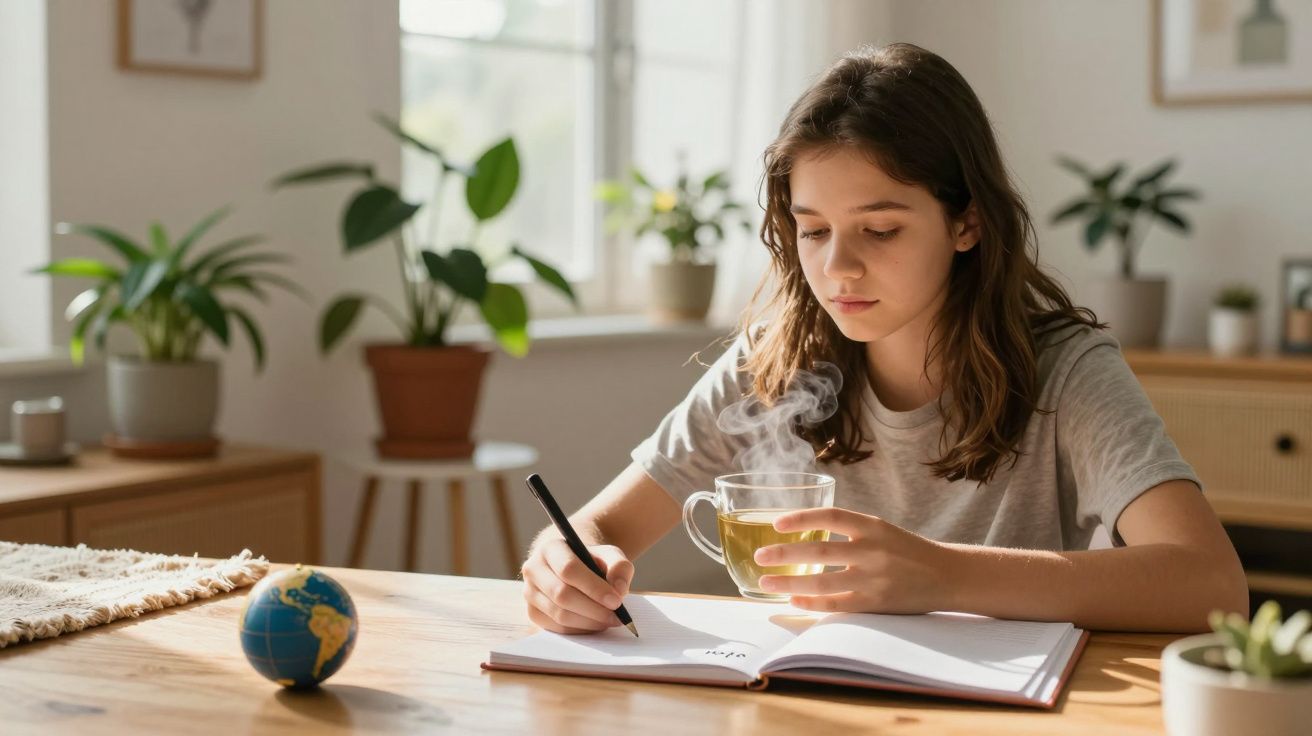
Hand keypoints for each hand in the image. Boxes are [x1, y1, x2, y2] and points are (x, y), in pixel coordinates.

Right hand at [521, 539, 634, 633]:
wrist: (570, 566)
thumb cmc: (591, 560)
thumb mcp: (609, 554)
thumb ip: (619, 566)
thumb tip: (619, 590)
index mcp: (551, 548)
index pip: (569, 569)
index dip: (594, 588)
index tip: (616, 601)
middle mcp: (533, 569)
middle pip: (562, 595)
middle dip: (594, 609)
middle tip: (617, 616)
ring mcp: (529, 592)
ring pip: (559, 614)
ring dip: (589, 622)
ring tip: (610, 620)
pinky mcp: (532, 612)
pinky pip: (556, 627)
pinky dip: (580, 629)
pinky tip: (595, 624)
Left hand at [754, 507, 955, 612]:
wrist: (947, 575)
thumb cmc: (907, 551)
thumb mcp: (882, 530)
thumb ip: (850, 530)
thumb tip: (803, 532)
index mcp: (873, 526)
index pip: (830, 517)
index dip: (801, 519)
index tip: (776, 523)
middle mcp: (873, 551)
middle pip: (819, 552)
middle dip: (784, 554)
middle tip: (760, 556)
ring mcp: (874, 579)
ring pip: (822, 582)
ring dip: (789, 584)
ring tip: (765, 582)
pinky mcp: (876, 603)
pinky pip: (837, 604)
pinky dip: (812, 603)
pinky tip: (793, 601)